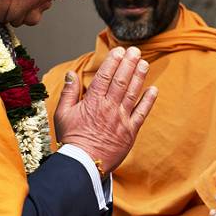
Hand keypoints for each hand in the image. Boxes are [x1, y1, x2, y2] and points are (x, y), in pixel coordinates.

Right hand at [54, 46, 157, 171]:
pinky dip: (148, 101)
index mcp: (93, 102)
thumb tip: (71, 73)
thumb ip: (69, 92)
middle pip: (121, 81)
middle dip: (129, 64)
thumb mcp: (62, 114)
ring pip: (132, 93)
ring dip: (139, 77)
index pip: (105, 76)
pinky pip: (141, 113)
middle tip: (136, 51)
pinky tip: (153, 90)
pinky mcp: (130, 132)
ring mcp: (121, 119)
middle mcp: (109, 108)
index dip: (113, 62)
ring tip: (144, 63)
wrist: (83, 164)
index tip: (119, 51)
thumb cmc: (72, 140)